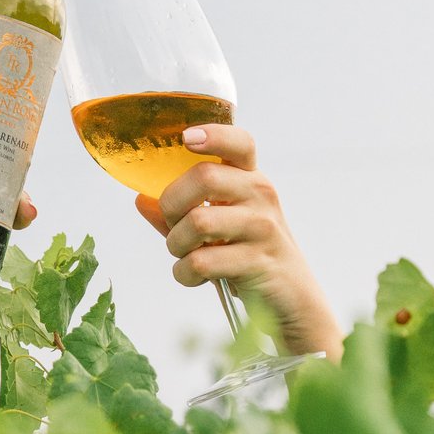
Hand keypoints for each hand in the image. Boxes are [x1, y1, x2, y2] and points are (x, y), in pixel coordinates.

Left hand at [135, 122, 343, 359]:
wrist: (292, 299)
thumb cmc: (247, 255)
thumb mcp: (218, 227)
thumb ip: (181, 212)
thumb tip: (141, 199)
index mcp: (250, 179)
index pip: (239, 143)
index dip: (213, 134)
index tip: (187, 138)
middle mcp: (260, 195)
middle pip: (204, 178)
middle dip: (172, 205)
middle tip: (173, 226)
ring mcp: (262, 228)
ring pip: (198, 222)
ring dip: (176, 244)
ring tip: (184, 256)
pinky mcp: (258, 261)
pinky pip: (202, 262)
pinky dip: (185, 273)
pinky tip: (193, 277)